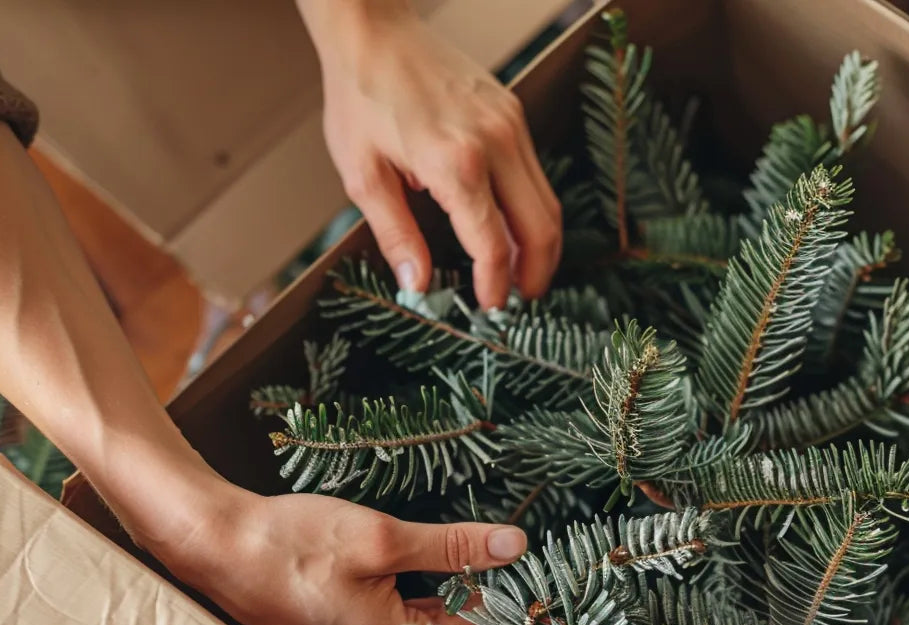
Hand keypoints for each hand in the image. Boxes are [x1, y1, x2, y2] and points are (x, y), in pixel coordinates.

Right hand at [159, 483, 527, 624]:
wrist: (213, 543)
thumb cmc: (290, 542)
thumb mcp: (383, 536)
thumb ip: (451, 546)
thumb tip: (512, 546)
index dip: (504, 598)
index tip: (526, 565)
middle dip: (477, 598)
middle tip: (502, 555)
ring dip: (445, 597)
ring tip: (467, 557)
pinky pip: (386, 623)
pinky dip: (409, 597)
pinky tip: (418, 568)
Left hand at [299, 0, 562, 307]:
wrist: (374, 33)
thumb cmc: (361, 97)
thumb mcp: (363, 175)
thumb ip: (396, 234)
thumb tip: (418, 285)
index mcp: (454, 162)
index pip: (492, 243)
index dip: (495, 285)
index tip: (489, 307)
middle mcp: (494, 142)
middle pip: (541, 226)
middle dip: (536, 272)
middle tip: (521, 300)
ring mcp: (510, 124)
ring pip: (547, 199)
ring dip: (540, 243)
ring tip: (522, 272)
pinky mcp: (512, 112)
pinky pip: (534, 172)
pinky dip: (531, 208)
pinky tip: (510, 226)